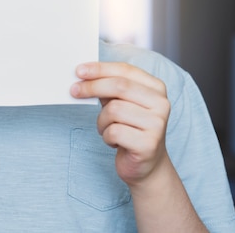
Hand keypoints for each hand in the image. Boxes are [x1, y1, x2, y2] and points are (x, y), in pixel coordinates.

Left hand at [70, 62, 170, 186]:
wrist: (146, 165)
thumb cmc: (130, 128)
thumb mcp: (120, 103)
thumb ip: (108, 87)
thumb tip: (83, 75)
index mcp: (156, 88)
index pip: (125, 70)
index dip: (100, 69)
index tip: (79, 70)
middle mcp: (161, 104)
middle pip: (119, 86)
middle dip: (92, 87)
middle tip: (74, 91)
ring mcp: (157, 124)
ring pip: (114, 110)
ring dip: (101, 121)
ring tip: (106, 128)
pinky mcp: (148, 144)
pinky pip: (114, 132)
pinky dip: (106, 136)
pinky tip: (113, 142)